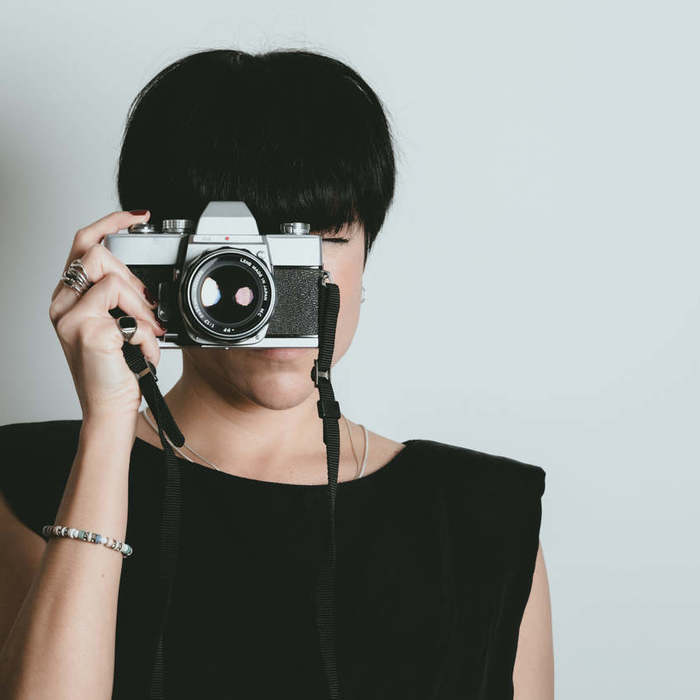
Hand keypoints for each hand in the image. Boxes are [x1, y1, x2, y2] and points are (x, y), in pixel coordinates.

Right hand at [49, 210, 165, 422]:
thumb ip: (120, 300)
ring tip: (149, 333)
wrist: (109, 408)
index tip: (138, 216)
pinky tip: (141, 353)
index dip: (110, 223)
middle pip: (99, 256)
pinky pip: (130, 315)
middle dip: (134, 281)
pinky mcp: (88, 331)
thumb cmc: (116, 369)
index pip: (83, 244)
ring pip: (115, 280)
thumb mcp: (116, 326)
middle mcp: (62, 304)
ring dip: (142, 308)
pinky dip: (146, 335)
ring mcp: (71, 317)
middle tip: (148, 312)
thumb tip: (143, 284)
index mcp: (68, 299)